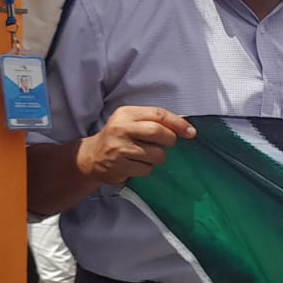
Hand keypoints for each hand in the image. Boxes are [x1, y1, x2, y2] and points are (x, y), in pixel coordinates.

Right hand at [76, 106, 195, 184]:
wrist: (91, 157)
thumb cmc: (118, 138)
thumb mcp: (131, 122)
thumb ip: (154, 121)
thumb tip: (185, 125)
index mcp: (126, 113)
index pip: (158, 114)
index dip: (178, 123)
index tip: (191, 132)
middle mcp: (122, 128)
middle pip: (159, 132)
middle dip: (170, 141)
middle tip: (167, 144)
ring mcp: (120, 147)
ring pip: (156, 154)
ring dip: (157, 158)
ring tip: (146, 156)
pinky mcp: (120, 165)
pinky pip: (147, 169)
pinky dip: (147, 169)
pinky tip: (136, 164)